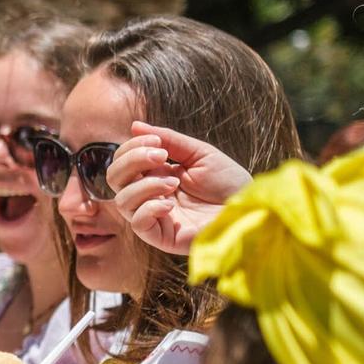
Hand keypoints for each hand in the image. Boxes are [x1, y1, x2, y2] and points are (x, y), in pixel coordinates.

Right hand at [107, 123, 252, 255]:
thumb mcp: (199, 153)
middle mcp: (149, 196)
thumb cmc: (229, 182)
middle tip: (160, 155)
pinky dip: (149, 208)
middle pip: (114, 179)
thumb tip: (135, 125)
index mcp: (155, 175)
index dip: (131, 148)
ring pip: (122, 201)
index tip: (156, 141)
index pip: (122, 161)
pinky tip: (170, 204)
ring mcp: (155, 217)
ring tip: (173, 183)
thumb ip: (168, 140)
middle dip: (132, 161)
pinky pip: (138, 224)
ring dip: (144, 185)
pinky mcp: (162, 238)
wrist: (250, 207)